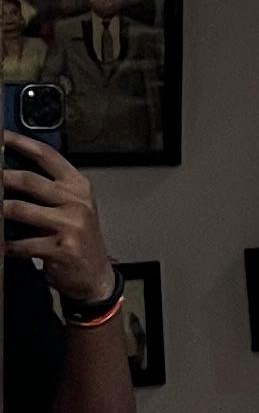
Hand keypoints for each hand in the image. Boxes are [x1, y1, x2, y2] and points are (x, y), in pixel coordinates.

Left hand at [3, 132, 115, 303]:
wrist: (94, 275)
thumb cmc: (77, 239)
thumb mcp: (70, 208)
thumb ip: (47, 191)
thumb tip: (8, 176)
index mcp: (78, 186)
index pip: (47, 156)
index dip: (20, 143)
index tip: (1, 137)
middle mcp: (77, 202)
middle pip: (30, 181)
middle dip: (1, 177)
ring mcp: (71, 225)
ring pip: (21, 210)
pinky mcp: (62, 249)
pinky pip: (23, 244)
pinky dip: (7, 246)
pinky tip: (1, 245)